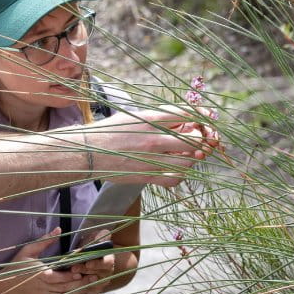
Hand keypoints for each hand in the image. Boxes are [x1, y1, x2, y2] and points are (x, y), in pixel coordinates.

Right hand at [0, 231, 105, 293]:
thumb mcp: (28, 251)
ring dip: (77, 292)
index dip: (73, 276)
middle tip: (93, 278)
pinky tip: (76, 292)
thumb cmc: (15, 267)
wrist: (3, 289)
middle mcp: (42, 288)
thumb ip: (45, 241)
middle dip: (81, 284)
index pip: (60, 278)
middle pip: (66, 289)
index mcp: (40, 274)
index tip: (83, 271)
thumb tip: (59, 229)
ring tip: (88, 285)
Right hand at [74, 110, 222, 186]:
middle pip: (194, 139)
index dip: (202, 116)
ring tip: (186, 153)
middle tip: (198, 138)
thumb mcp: (133, 117)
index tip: (207, 118)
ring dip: (193, 156)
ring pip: (188, 160)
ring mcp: (152, 159)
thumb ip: (158, 119)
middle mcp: (154, 138)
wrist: (87, 152)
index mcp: (151, 119)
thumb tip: (182, 121)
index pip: (187, 114)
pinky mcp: (147, 176)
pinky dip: (181, 174)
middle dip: (200, 138)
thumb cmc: (109, 131)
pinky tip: (177, 169)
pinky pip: (175, 178)